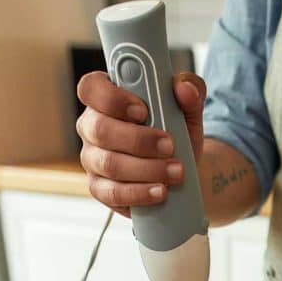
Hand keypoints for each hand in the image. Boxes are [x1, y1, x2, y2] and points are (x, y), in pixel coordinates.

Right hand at [76, 71, 205, 215]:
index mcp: (107, 99)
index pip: (92, 88)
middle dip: (138, 139)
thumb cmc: (176, 132)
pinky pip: (112, 192)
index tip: (142, 110)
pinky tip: (161, 191)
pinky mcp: (100, 188)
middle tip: (169, 145)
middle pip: (99, 129)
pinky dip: (140, 192)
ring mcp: (93, 159)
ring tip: (176, 171)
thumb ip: (190, 91)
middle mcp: (93, 127)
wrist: (182, 169)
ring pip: (108, 163)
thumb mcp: (188, 109)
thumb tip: (185, 88)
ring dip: (147, 168)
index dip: (112, 98)